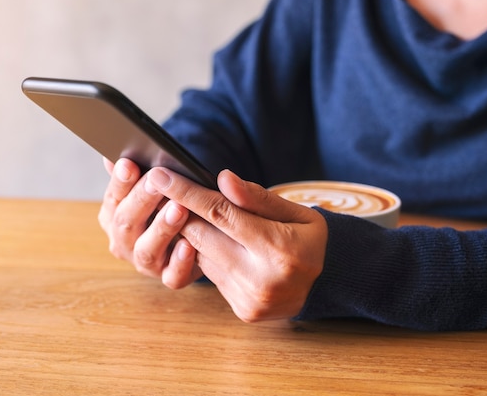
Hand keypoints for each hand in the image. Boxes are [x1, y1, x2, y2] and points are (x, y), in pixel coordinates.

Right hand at [98, 158, 202, 287]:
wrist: (193, 241)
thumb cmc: (167, 207)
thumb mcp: (151, 188)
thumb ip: (134, 174)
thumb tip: (111, 157)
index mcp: (114, 217)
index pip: (113, 198)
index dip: (120, 182)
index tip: (129, 164)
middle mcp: (124, 242)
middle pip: (126, 222)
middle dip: (141, 200)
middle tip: (156, 181)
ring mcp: (146, 263)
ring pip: (147, 249)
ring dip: (161, 228)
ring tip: (178, 209)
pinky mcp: (170, 278)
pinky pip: (173, 275)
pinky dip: (180, 261)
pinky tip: (189, 245)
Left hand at [145, 167, 327, 321]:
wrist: (326, 286)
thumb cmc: (310, 241)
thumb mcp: (297, 212)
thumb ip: (258, 198)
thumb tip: (222, 179)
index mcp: (279, 248)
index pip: (220, 214)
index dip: (186, 192)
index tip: (160, 175)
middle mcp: (261, 278)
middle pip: (201, 236)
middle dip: (180, 211)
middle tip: (164, 189)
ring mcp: (250, 298)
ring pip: (201, 255)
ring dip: (192, 233)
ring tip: (190, 213)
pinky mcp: (242, 310)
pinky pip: (210, 275)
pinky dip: (207, 255)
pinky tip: (216, 243)